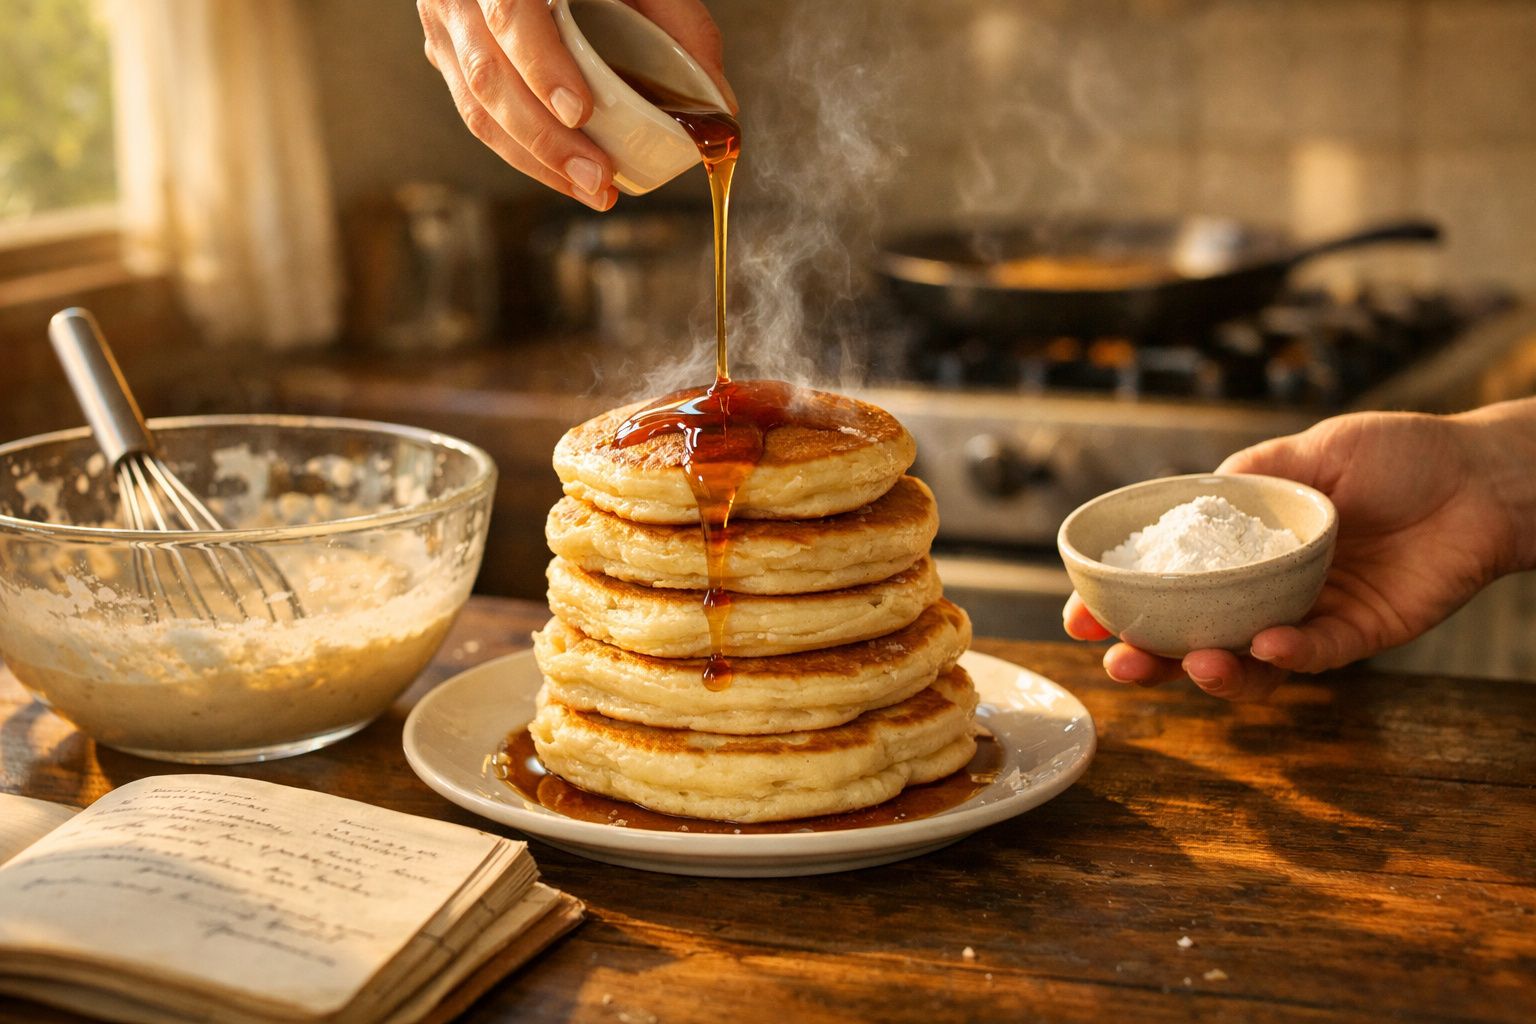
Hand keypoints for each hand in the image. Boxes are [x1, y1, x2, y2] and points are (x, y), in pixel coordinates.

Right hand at [417, 0, 734, 210]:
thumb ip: (678, 22)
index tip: (581, 111)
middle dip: (546, 139)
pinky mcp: (448, 60)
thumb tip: (719, 107)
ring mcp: (447, 30)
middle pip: (488, 75)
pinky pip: (478, 119)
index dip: (542, 66)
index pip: (509, 16)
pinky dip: (527, 156)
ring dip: (538, 161)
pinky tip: (568, 177)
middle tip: (598, 177)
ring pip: (476, 109)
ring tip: (593, 190)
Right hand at [1063, 403, 1535, 700]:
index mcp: (1242, 549)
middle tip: (1118, 658)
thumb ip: (1252, 476)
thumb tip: (1193, 494)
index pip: (1168, 583)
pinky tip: (1266, 648)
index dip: (1122, 602)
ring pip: (1246, 661)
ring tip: (1192, 665)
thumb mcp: (1311, 450)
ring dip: (1211, 671)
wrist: (1482, 477)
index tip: (1081, 612)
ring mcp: (1308, 617)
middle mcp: (1266, 590)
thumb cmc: (1399, 455)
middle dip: (1149, 654)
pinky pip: (1316, 657)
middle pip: (1193, 635)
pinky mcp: (1359, 636)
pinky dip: (1286, 657)